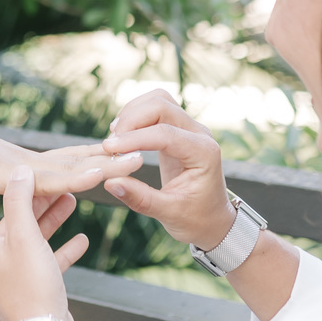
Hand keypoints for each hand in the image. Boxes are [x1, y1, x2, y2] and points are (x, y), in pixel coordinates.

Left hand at [0, 124, 140, 247]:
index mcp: (4, 178)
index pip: (46, 182)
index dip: (74, 178)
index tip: (102, 170)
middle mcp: (22, 171)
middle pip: (69, 170)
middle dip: (103, 165)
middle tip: (137, 156)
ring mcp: (28, 169)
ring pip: (70, 168)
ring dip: (98, 165)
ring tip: (131, 159)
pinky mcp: (30, 171)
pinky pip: (60, 177)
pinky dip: (80, 176)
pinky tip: (99, 176)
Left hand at [0, 167, 85, 320]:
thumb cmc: (30, 284)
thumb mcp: (24, 236)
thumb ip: (19, 201)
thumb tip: (18, 171)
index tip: (12, 165)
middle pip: (11, 221)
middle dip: (34, 200)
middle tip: (53, 180)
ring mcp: (9, 275)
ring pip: (30, 239)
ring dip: (51, 220)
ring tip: (72, 201)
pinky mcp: (29, 288)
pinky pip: (44, 262)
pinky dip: (61, 250)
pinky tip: (82, 239)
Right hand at [101, 88, 234, 251]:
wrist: (213, 220)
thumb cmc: (196, 219)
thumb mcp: (169, 214)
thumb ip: (140, 198)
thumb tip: (110, 182)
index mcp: (203, 153)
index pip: (165, 134)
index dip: (134, 138)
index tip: (108, 149)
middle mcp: (199, 134)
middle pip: (162, 105)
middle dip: (131, 119)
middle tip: (110, 144)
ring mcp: (190, 128)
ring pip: (159, 100)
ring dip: (133, 112)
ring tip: (115, 137)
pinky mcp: (179, 129)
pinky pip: (157, 109)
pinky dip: (137, 114)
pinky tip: (123, 134)